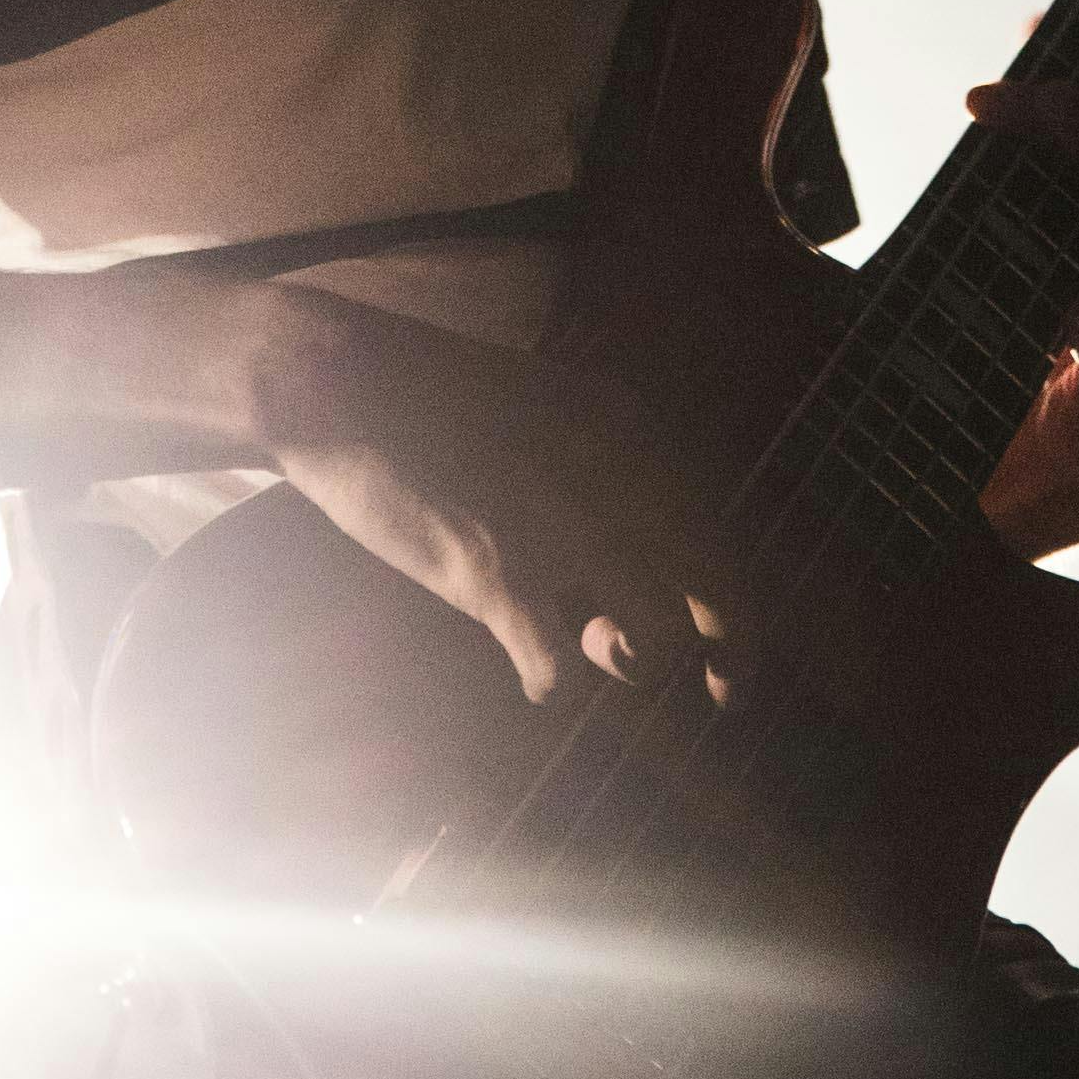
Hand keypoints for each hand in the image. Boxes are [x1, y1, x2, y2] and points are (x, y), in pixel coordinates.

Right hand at [246, 292, 736, 704]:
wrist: (339, 383)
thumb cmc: (433, 400)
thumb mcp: (552, 410)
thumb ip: (608, 471)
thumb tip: (648, 552)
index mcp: (631, 433)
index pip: (722, 535)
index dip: (740, 607)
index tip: (734, 651)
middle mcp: (617, 479)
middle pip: (718, 593)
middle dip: (730, 656)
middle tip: (725, 696)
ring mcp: (561, 531)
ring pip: (654, 641)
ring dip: (630, 660)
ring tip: (588, 641)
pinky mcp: (498, 575)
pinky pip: (558, 670)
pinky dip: (549, 681)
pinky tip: (529, 668)